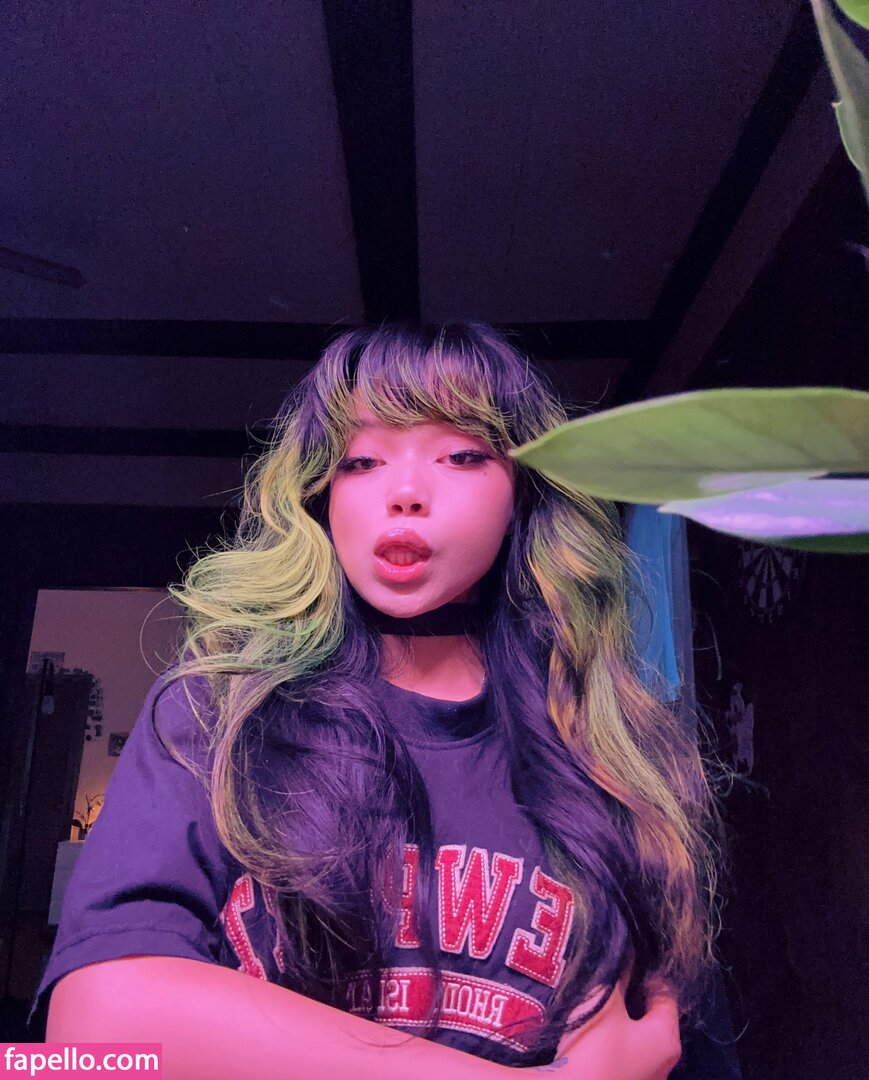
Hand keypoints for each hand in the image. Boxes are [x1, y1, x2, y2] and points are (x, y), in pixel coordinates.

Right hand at [536, 972, 680, 1079]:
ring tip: (597, 1000)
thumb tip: (624, 949)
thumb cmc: (596, 1048)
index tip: (625, 958)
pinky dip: (612, 1040)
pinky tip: (592, 1030)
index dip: (646, 971)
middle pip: (651, 1017)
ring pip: (636, 1038)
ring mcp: (644, 1079)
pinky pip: (622, 1055)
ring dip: (620, 1020)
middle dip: (631, 995)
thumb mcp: (605, 1001)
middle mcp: (664, 1063)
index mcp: (668, 1039)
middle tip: (609, 976)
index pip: (666, 994)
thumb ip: (618, 975)